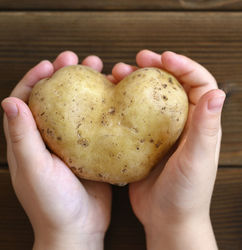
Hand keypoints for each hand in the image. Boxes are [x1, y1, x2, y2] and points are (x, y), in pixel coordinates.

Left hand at [1, 52, 111, 249]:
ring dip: (87, 88)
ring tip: (101, 72)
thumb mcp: (34, 169)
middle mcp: (49, 138)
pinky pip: (95, 123)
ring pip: (77, 108)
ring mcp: (72, 142)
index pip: (26, 100)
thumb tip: (11, 100)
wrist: (79, 228)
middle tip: (79, 60)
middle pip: (54, 98)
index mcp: (29, 140)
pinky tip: (114, 98)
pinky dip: (102, 108)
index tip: (50, 64)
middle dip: (65, 76)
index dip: (35, 78)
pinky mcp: (90, 149)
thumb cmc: (51, 204)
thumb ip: (22, 137)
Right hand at [111, 50, 224, 249]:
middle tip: (136, 59)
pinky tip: (110, 98)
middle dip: (155, 68)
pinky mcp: (143, 139)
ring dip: (135, 83)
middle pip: (170, 85)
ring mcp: (159, 130)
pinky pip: (133, 115)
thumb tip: (217, 94)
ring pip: (148, 97)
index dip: (183, 66)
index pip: (198, 83)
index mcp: (198, 123)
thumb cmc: (187, 193)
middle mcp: (180, 122)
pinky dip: (123, 103)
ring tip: (116, 74)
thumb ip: (205, 128)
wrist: (167, 217)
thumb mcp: (197, 160)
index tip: (163, 57)